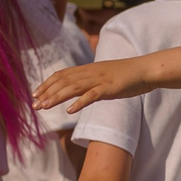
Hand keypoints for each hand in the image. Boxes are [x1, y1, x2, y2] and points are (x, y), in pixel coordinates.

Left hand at [34, 57, 152, 113]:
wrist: (146, 70)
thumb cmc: (128, 75)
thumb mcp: (105, 75)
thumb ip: (91, 81)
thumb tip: (80, 90)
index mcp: (88, 69)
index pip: (61, 75)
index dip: (46, 84)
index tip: (35, 94)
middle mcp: (90, 72)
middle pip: (63, 81)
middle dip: (46, 93)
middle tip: (34, 105)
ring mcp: (100, 80)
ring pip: (73, 88)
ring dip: (56, 98)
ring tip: (44, 107)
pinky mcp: (110, 88)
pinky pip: (92, 95)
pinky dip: (80, 102)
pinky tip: (70, 110)